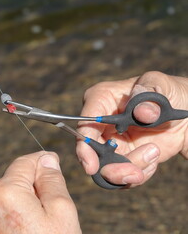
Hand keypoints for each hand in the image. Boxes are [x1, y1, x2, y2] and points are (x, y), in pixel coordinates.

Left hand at [0, 151, 80, 233]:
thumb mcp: (61, 212)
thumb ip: (52, 181)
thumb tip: (46, 160)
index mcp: (4, 192)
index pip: (24, 163)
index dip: (41, 161)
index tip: (53, 163)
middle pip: (13, 182)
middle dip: (32, 187)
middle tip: (53, 207)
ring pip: (5, 200)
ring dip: (21, 205)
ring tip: (40, 228)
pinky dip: (12, 219)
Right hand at [76, 71, 187, 186]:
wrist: (182, 110)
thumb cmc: (166, 91)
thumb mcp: (160, 85)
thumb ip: (149, 95)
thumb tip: (142, 112)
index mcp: (100, 99)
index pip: (85, 125)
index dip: (84, 147)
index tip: (91, 166)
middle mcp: (99, 124)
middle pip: (90, 153)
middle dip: (111, 168)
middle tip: (135, 174)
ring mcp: (109, 142)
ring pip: (106, 169)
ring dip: (129, 171)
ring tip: (154, 156)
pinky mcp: (121, 158)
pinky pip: (122, 175)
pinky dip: (140, 172)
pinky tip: (154, 158)